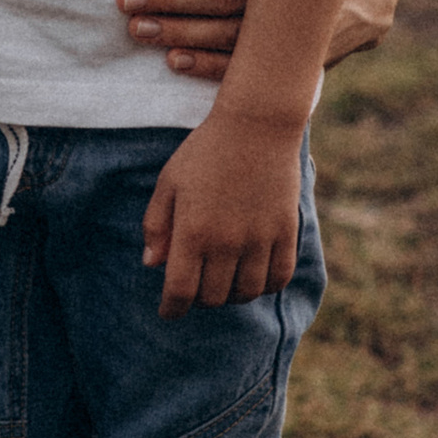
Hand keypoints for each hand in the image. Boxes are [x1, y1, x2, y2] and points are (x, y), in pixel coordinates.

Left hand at [141, 102, 303, 319]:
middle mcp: (227, 242)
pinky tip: (253, 276)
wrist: (256, 125)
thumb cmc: (205, 151)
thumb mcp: (169, 182)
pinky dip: (264, 286)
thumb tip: (152, 264)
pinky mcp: (285, 232)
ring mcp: (260, 239)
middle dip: (199, 298)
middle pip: (213, 296)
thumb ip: (157, 224)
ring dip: (231, 295)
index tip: (168, 312)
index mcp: (193, 231)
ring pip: (246, 293)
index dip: (172, 309)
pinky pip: (278, 278)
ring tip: (224, 281)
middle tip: (196, 285)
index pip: (180, 291)